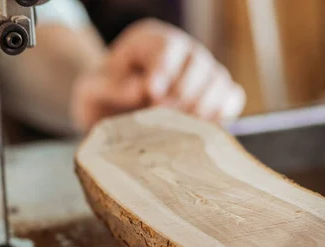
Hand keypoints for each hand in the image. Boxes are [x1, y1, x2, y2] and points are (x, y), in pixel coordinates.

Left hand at [71, 19, 245, 131]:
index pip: (166, 46)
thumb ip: (109, 87)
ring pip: (219, 79)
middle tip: (165, 112)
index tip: (152, 91)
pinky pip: (232, 96)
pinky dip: (224, 112)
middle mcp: (182, 52)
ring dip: (205, 104)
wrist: (114, 111)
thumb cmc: (104, 97)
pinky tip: (204, 127)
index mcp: (150, 41)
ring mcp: (202, 73)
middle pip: (198, 62)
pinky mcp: (214, 94)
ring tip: (184, 124)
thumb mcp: (92, 90)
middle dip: (183, 90)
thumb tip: (140, 90)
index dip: (164, 68)